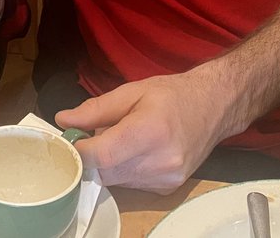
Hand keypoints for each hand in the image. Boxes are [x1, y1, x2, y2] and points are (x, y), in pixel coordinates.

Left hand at [56, 67, 236, 193]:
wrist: (214, 107)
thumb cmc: (173, 94)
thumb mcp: (132, 91)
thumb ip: (96, 109)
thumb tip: (64, 120)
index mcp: (150, 131)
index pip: (101, 156)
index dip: (78, 150)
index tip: (68, 139)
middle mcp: (160, 162)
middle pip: (105, 172)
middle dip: (90, 156)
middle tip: (87, 135)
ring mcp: (165, 179)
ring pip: (115, 181)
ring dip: (106, 164)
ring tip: (117, 138)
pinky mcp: (167, 189)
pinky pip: (129, 184)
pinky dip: (122, 169)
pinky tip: (133, 151)